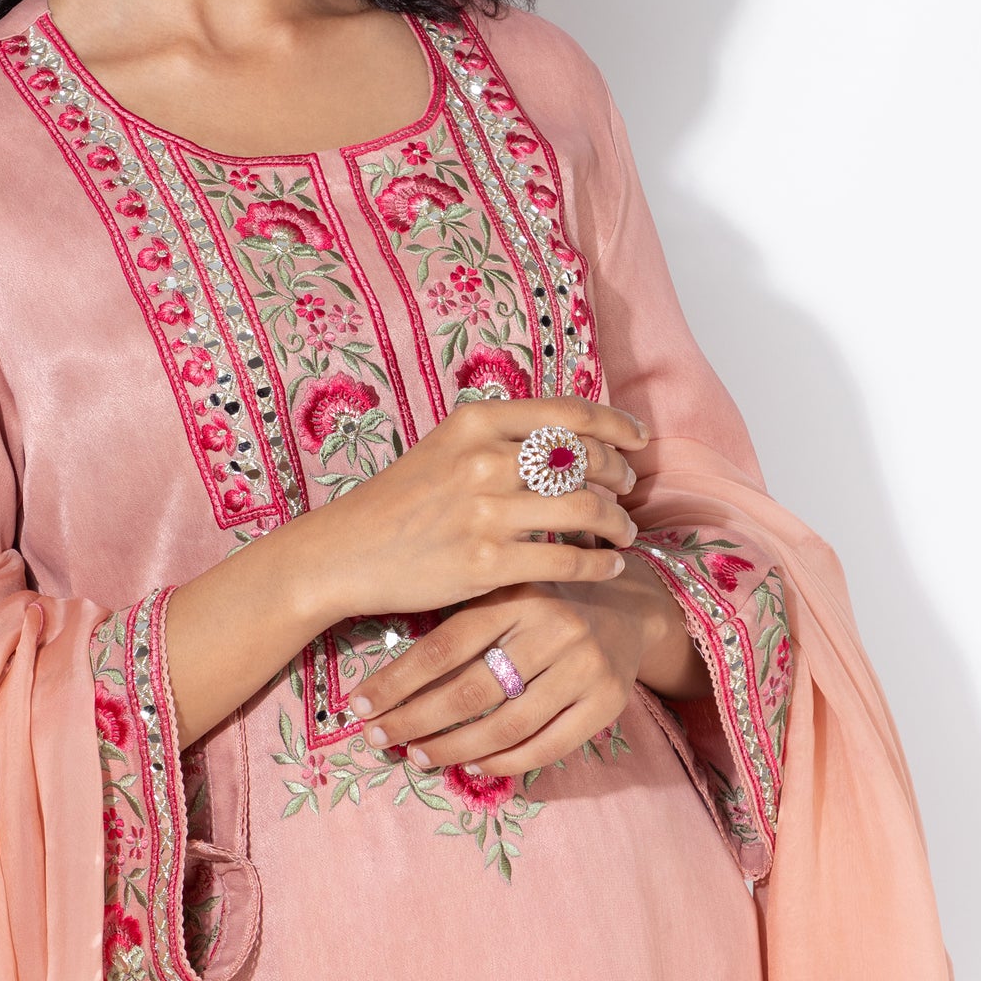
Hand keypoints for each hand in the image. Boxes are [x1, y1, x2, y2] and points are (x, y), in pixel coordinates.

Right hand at [286, 397, 648, 631]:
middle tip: (627, 493)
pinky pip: (567, 560)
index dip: (616, 426)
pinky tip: (606, 567)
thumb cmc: (398, 501)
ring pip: (586, 509)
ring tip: (622, 533)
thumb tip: (570, 439)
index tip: (637, 442)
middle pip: (585, 458)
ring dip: (618, 523)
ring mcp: (486, 512)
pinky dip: (598, 565)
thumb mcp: (444, 447)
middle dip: (620, 476)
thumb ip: (500, 438)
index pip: (569, 413)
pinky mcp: (486, 563)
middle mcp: (484, 460)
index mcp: (475, 422)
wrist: (343, 552)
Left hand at [346, 557, 695, 780]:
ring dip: (455, 748)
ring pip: (506, 723)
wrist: (628, 608)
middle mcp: (552, 628)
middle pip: (471, 688)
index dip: (397, 681)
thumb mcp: (502, 595)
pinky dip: (506, 762)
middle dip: (416, 719)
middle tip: (380, 738)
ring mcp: (583, 667)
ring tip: (418, 757)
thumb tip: (385, 680)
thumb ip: (458, 623)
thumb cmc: (543, 605)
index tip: (360, 706)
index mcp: (515, 596)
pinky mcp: (606, 703)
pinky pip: (547, 744)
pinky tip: (473, 766)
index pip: (444, 646)